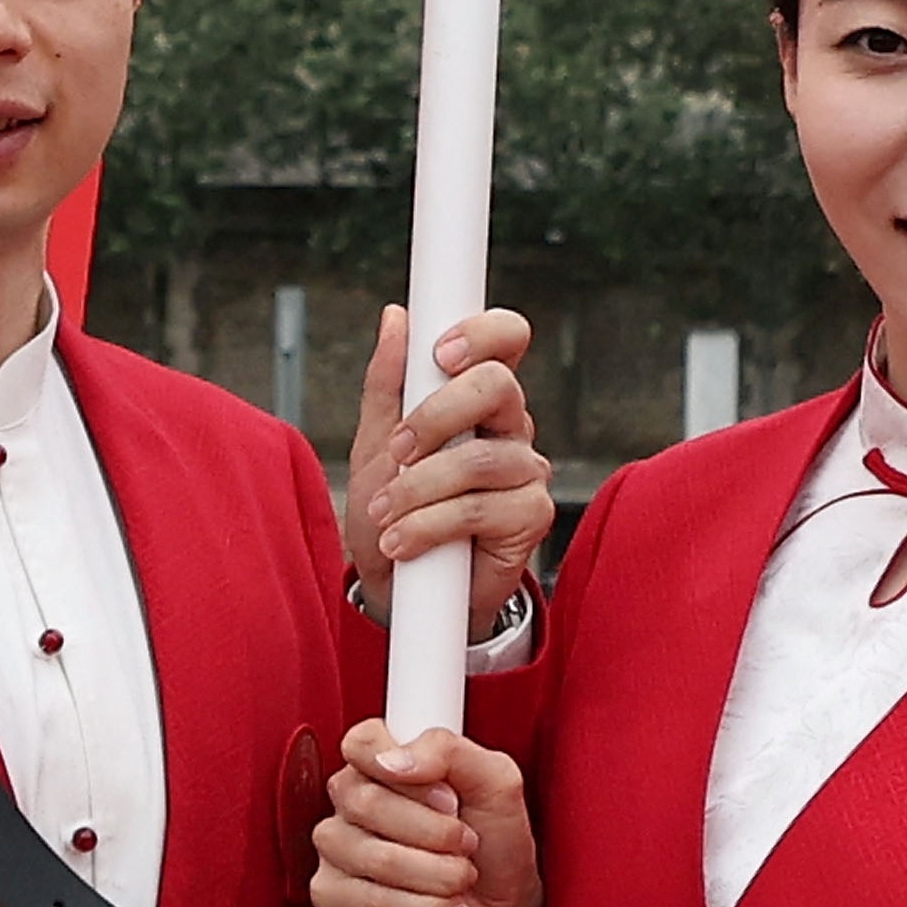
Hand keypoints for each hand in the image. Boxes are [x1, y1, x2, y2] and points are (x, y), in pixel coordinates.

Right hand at [313, 726, 539, 906]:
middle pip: (366, 802)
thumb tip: (396, 759)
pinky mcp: (333, 897)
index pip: (362, 742)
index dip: (405, 770)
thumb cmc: (496, 842)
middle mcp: (352, 801)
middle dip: (434, 832)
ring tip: (460, 878)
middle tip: (466, 842)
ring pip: (369, 855)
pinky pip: (363, 901)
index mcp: (384, 762)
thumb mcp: (496, 782)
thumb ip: (450, 750)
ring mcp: (337, 849)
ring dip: (433, 874)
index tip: (448, 798)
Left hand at [345, 306, 552, 640]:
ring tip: (385, 514)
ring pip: (480, 459)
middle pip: (498, 386)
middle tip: (397, 449)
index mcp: (478, 397)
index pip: (505, 341)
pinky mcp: (531, 518)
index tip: (439, 352)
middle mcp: (510, 427)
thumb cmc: (393, 508)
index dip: (482, 333)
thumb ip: (388, 383)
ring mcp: (526, 472)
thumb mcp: (375, 442)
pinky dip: (429, 525)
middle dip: (436, 415)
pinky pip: (481, 509)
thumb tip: (396, 317)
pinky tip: (402, 542)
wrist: (397, 589)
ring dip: (418, 487)